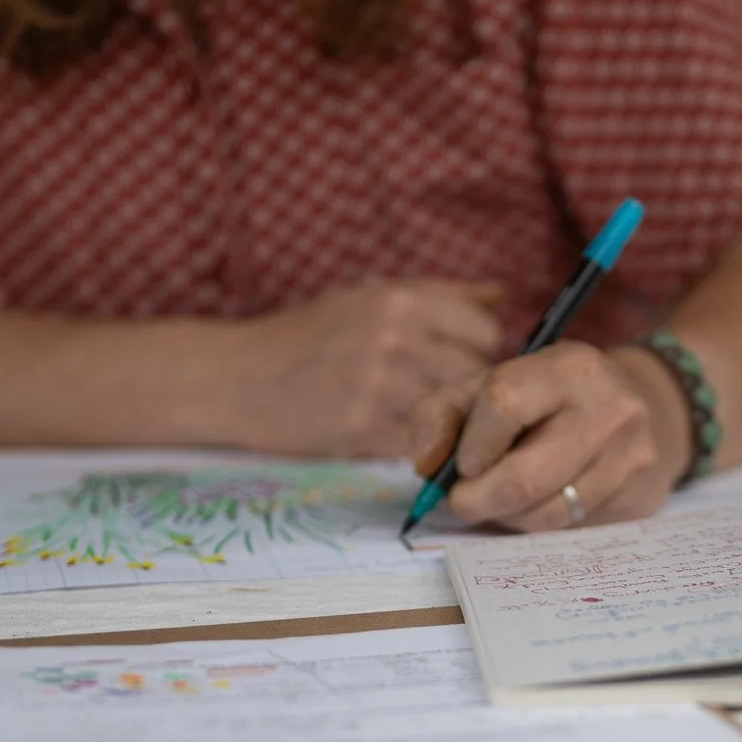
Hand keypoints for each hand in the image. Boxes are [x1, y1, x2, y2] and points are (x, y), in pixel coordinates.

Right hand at [231, 278, 503, 456]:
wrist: (239, 378)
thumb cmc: (308, 336)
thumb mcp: (369, 297)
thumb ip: (439, 296)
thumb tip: (502, 293)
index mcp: (400, 300)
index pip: (486, 331)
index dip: (483, 354)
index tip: (466, 366)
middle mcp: (394, 337)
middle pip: (478, 374)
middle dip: (474, 392)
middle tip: (455, 403)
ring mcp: (380, 385)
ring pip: (455, 411)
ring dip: (454, 423)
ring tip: (436, 424)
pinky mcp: (364, 428)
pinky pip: (424, 443)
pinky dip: (426, 447)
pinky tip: (410, 442)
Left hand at [415, 343, 693, 531]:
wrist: (649, 408)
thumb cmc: (552, 398)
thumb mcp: (497, 382)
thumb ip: (443, 412)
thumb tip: (423, 463)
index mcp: (569, 367)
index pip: (504, 404)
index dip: (471, 445)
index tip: (461, 463)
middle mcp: (610, 409)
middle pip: (524, 478)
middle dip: (477, 499)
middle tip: (462, 501)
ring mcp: (630, 459)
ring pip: (545, 515)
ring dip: (506, 518)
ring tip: (498, 501)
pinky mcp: (638, 499)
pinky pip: (570, 531)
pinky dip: (537, 527)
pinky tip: (535, 506)